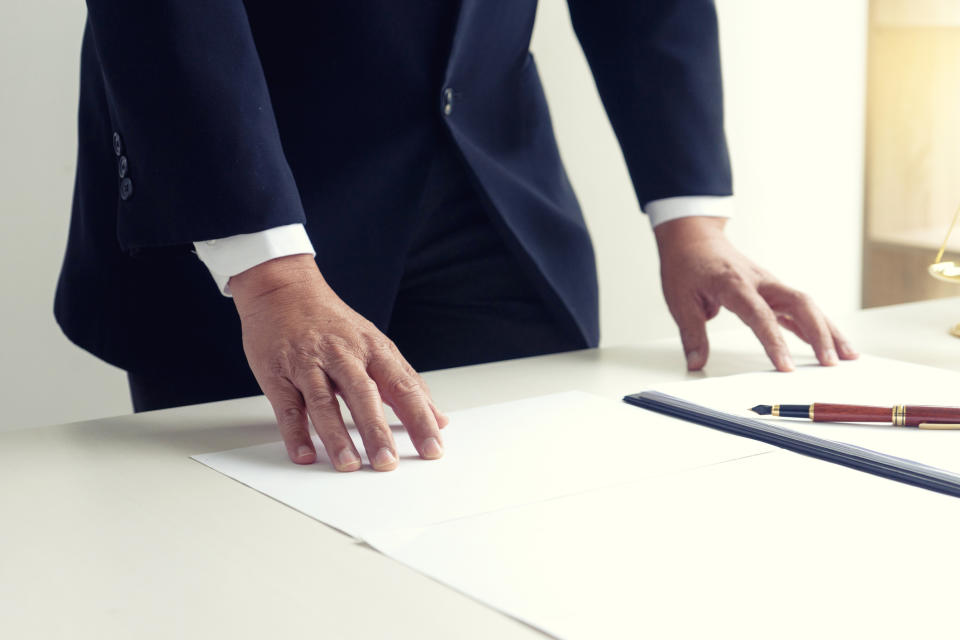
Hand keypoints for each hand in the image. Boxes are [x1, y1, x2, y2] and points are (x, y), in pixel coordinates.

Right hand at [229, 254, 448, 469]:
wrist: (283, 288)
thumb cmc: (333, 322)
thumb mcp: (376, 344)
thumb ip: (406, 382)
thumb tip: (438, 417)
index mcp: (373, 350)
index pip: (403, 387)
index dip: (420, 419)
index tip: (433, 448)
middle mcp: (343, 355)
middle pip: (364, 395)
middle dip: (377, 431)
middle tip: (387, 463)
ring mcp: (308, 363)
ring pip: (325, 402)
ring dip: (337, 436)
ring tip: (349, 464)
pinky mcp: (278, 373)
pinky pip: (287, 406)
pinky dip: (295, 432)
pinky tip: (304, 454)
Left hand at [654, 217, 857, 371]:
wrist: (694, 238)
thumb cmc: (687, 265)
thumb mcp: (680, 300)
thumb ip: (692, 334)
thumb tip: (697, 363)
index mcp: (735, 284)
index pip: (760, 315)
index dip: (775, 342)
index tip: (786, 367)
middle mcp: (760, 282)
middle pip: (800, 304)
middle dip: (819, 334)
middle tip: (831, 363)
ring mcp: (770, 285)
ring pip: (807, 305)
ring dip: (828, 331)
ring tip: (848, 356)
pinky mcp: (772, 291)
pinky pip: (799, 309)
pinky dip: (815, 327)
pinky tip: (829, 346)